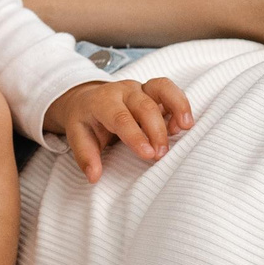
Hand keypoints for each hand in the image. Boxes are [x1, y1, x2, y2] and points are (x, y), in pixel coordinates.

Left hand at [44, 77, 192, 180]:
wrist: (86, 100)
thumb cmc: (85, 121)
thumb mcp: (76, 136)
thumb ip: (85, 156)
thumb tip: (94, 176)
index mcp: (103, 102)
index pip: (120, 118)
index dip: (135, 136)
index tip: (148, 154)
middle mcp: (123, 91)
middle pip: (144, 106)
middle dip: (156, 130)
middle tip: (161, 154)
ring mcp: (140, 89)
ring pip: (162, 88)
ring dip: (177, 106)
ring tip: (186, 127)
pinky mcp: (153, 91)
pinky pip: (170, 92)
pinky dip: (180, 105)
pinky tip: (183, 125)